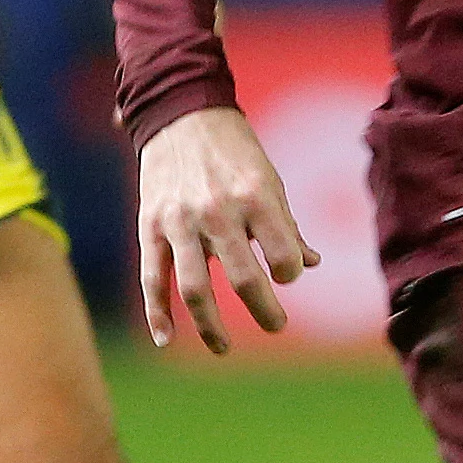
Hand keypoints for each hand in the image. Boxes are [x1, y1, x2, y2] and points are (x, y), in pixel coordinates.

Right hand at [136, 105, 319, 351]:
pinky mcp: (150, 226)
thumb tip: (311, 263)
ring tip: (223, 348)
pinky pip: (153, 278)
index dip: (289, 273)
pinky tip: (167, 339)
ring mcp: (180, 221)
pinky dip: (158, 312)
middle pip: (244, 278)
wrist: (179, 114)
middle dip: (265, 310)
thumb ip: (286, 225)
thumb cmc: (234, 150)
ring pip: (195, 288)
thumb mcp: (269, 179)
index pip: (282, 254)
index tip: (287, 275)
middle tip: (277, 325)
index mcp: (255, 197)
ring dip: (211, 326)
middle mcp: (217, 211)